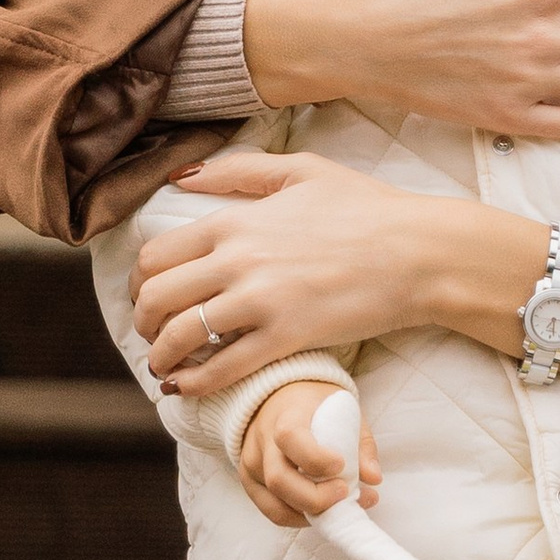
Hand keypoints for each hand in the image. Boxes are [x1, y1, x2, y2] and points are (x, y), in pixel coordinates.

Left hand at [136, 151, 550, 389]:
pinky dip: (196, 383)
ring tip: (167, 366)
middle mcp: (238, 260)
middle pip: (157, 297)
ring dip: (162, 357)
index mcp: (236, 220)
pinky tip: (189, 388)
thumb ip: (239, 171)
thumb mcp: (302, 172)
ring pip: (181, 336)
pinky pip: (223, 368)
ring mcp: (261, 300)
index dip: (141, 282)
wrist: (419, 251)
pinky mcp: (288, 337)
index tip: (148, 296)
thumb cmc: (368, 208)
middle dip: (143, 322)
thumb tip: (183, 176)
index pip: (157, 254)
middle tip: (152, 335)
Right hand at [236, 378, 382, 529]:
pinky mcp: (249, 481)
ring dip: (310, 514)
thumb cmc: (317, 406)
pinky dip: (298, 518)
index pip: (290, 438)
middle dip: (316, 498)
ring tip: (338, 507)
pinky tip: (320, 511)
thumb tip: (373, 478)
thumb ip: (361, 444)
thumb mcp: (345, 413)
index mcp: (287, 415)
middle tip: (345, 494)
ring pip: (274, 502)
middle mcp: (263, 440)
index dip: (316, 459)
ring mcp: (251, 463)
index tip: (341, 465)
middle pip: (279, 480)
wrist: (280, 398)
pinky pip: (272, 510)